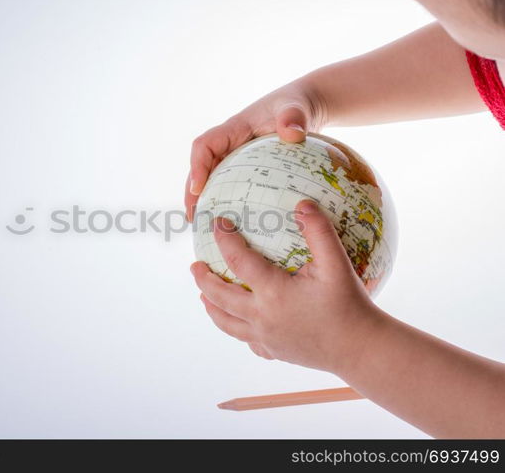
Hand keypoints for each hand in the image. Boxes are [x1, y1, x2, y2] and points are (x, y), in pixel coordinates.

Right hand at [185, 81, 326, 220]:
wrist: (303, 108)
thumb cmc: (297, 105)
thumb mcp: (297, 108)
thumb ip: (294, 117)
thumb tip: (292, 133)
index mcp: (235, 128)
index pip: (205, 145)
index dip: (197, 166)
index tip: (198, 189)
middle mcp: (229, 143)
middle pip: (201, 167)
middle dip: (193, 192)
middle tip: (193, 218)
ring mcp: (235, 156)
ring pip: (211, 178)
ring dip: (204, 200)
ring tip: (203, 225)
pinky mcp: (245, 167)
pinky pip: (228, 184)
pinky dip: (224, 201)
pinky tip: (230, 224)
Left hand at [190, 200, 382, 373]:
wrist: (361, 349)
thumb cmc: (350, 305)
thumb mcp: (336, 264)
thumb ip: (319, 232)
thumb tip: (303, 204)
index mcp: (273, 292)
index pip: (238, 261)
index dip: (225, 239)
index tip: (217, 223)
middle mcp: (262, 317)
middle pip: (220, 297)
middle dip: (203, 280)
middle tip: (194, 266)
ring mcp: (265, 338)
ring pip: (227, 324)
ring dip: (212, 307)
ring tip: (204, 296)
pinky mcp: (274, 352)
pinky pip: (248, 341)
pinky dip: (237, 330)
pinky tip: (240, 324)